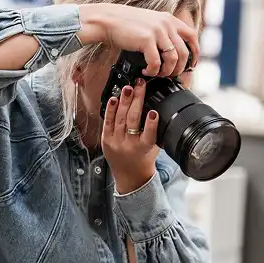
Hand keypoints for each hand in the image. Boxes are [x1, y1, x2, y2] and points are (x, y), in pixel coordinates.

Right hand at [77, 3, 198, 78]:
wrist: (107, 20)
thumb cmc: (127, 24)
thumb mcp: (151, 22)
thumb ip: (164, 32)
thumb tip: (174, 51)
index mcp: (170, 20)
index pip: (193, 37)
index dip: (195, 53)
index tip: (191, 64)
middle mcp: (167, 24)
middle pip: (184, 52)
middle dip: (179, 68)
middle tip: (169, 75)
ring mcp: (157, 31)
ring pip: (173, 59)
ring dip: (166, 71)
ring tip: (157, 74)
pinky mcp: (146, 39)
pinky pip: (156, 62)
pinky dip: (153, 71)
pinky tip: (146, 71)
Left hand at [102, 79, 158, 194]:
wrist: (130, 176)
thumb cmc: (144, 159)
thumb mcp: (154, 147)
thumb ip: (155, 131)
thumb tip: (157, 108)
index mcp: (145, 148)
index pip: (149, 135)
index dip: (151, 123)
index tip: (153, 112)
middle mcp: (129, 146)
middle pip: (132, 120)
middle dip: (137, 100)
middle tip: (140, 85)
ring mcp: (116, 143)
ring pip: (120, 119)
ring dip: (124, 101)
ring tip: (128, 88)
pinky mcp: (106, 141)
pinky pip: (107, 123)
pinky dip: (111, 110)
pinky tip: (114, 99)